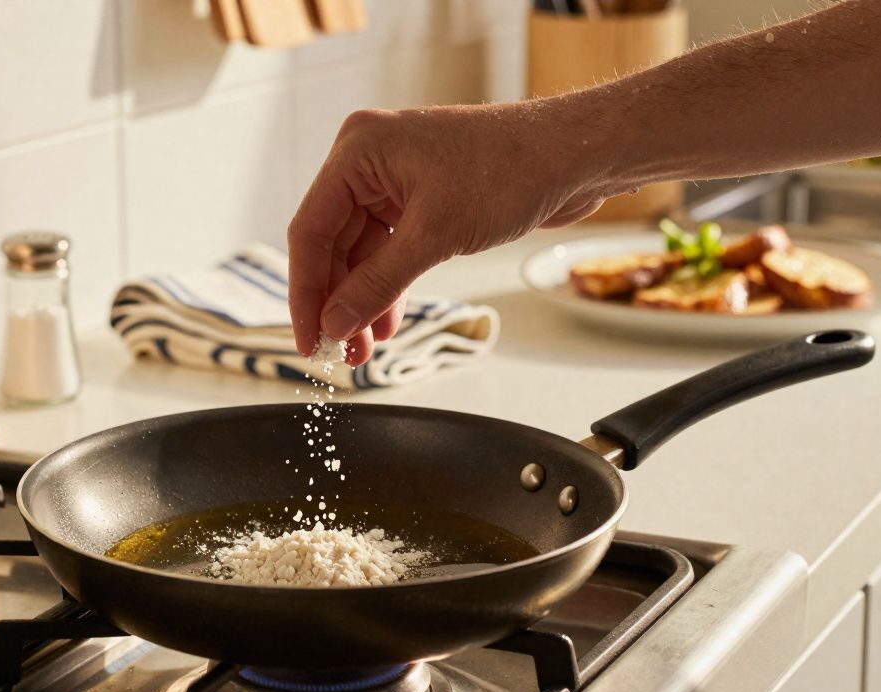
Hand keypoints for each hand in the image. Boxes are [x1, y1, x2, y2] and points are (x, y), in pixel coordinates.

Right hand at [287, 102, 611, 363]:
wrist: (575, 155)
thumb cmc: (512, 169)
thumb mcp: (435, 236)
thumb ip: (377, 285)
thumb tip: (335, 324)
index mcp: (358, 150)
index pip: (310, 230)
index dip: (305, 292)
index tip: (308, 339)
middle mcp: (370, 161)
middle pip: (331, 245)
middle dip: (337, 302)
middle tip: (338, 351)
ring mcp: (395, 181)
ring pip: (360, 254)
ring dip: (362, 301)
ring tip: (364, 348)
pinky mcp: (421, 200)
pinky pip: (388, 251)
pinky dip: (388, 288)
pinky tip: (388, 324)